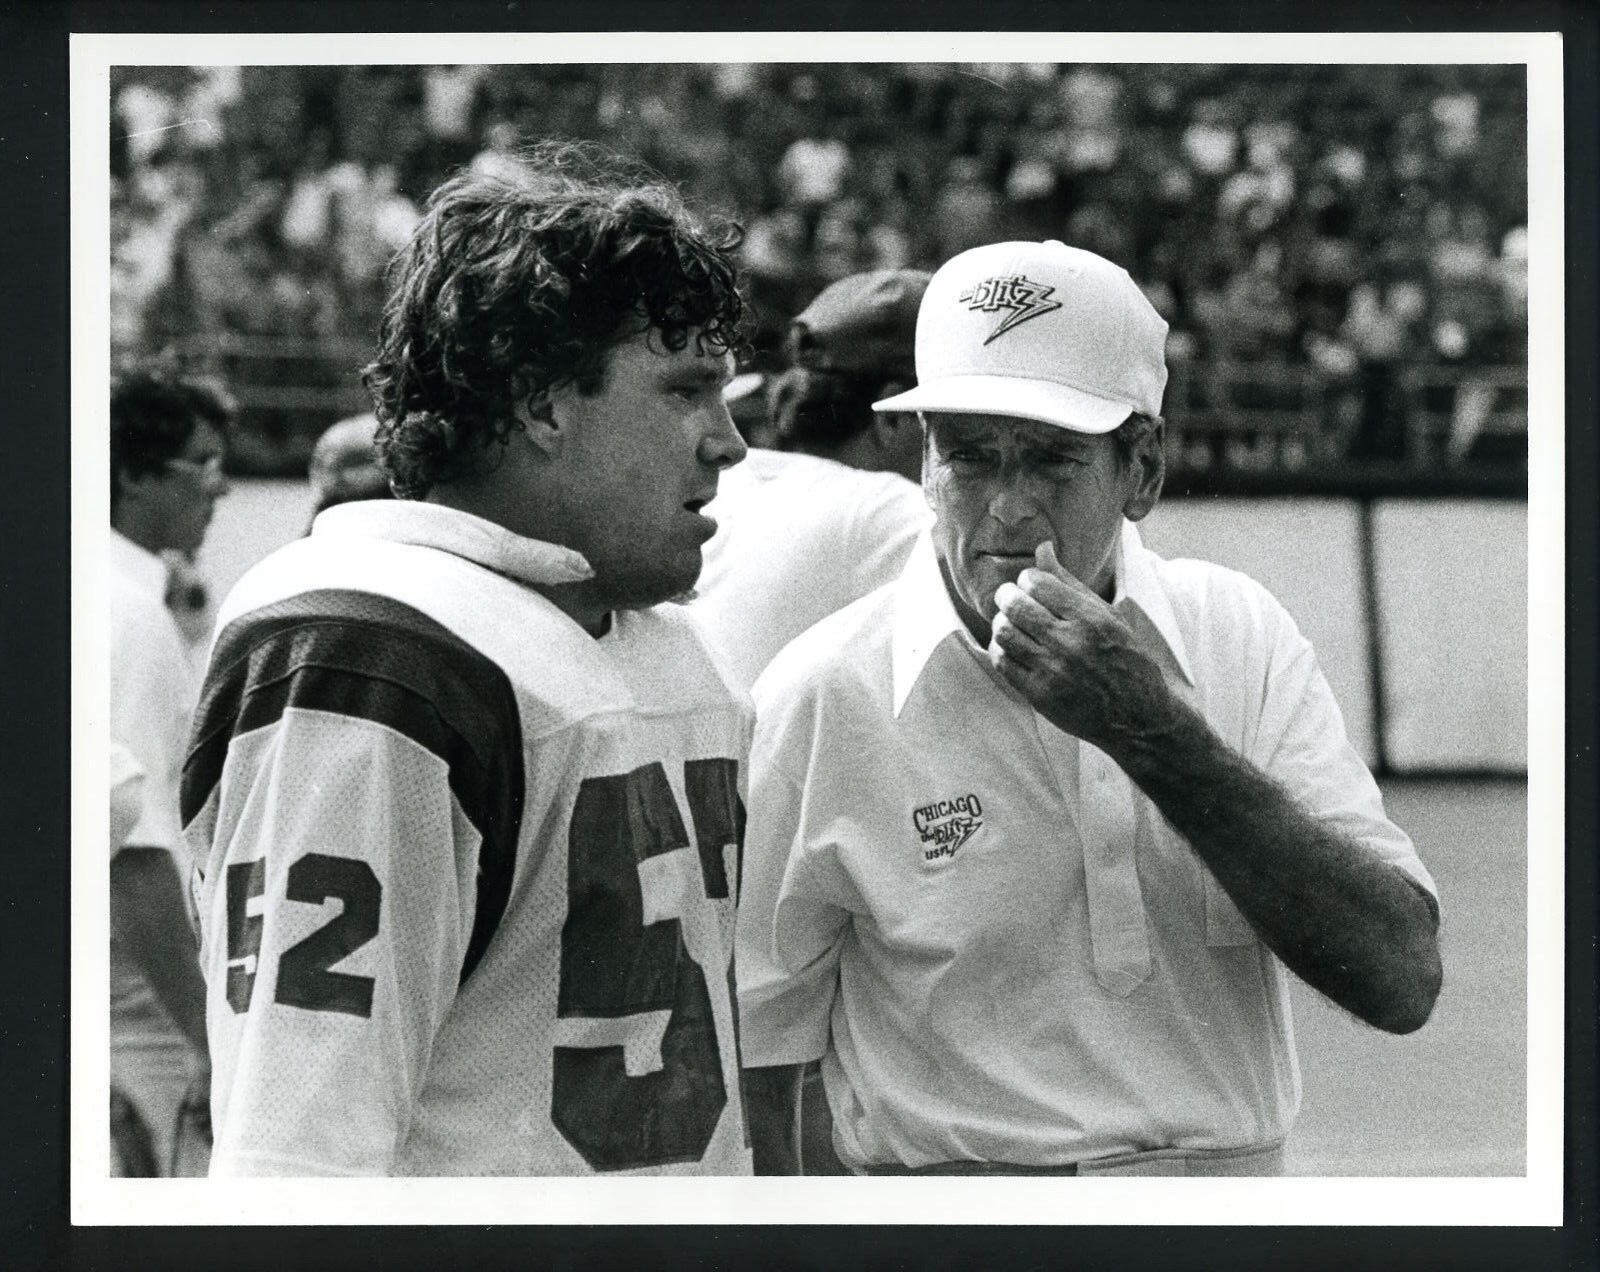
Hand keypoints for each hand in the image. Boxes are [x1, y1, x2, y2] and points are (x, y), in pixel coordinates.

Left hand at [989, 541, 1174, 750]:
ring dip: (1002, 622)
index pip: (1036, 582)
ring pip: (1004, 632)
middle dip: (1007, 596)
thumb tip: (1042, 548)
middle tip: (1011, 598)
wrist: (1138, 715)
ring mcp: (1053, 670)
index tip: (1031, 585)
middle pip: (1015, 605)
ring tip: (1011, 622)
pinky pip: (1003, 662)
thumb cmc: (1124, 658)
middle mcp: (1070, 642)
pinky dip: (1000, 649)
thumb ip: (1070, 582)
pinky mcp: (1040, 694)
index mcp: (1090, 618)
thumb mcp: (1107, 615)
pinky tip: (1012, 647)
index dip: (1028, 579)